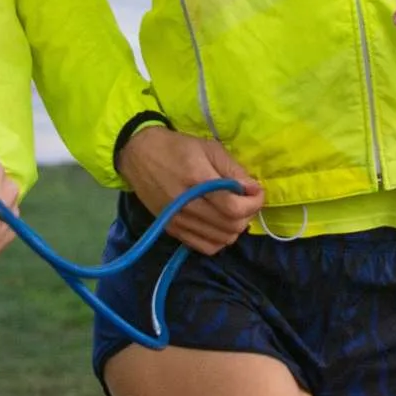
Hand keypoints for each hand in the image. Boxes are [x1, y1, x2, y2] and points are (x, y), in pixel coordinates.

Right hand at [114, 126, 263, 255]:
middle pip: (231, 226)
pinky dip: (219, 239)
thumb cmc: (177, 147)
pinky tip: (218, 224)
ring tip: (232, 210)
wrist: (139, 155)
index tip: (256, 192)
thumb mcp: (209, 148)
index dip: (254, 203)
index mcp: (197, 180)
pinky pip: (206, 247)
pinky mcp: (172, 230)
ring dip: (235, 227)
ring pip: (222, 240)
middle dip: (247, 214)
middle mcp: (187, 206)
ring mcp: (178, 221)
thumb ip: (233, 170)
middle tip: (245, 199)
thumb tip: (253, 189)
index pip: (234, 207)